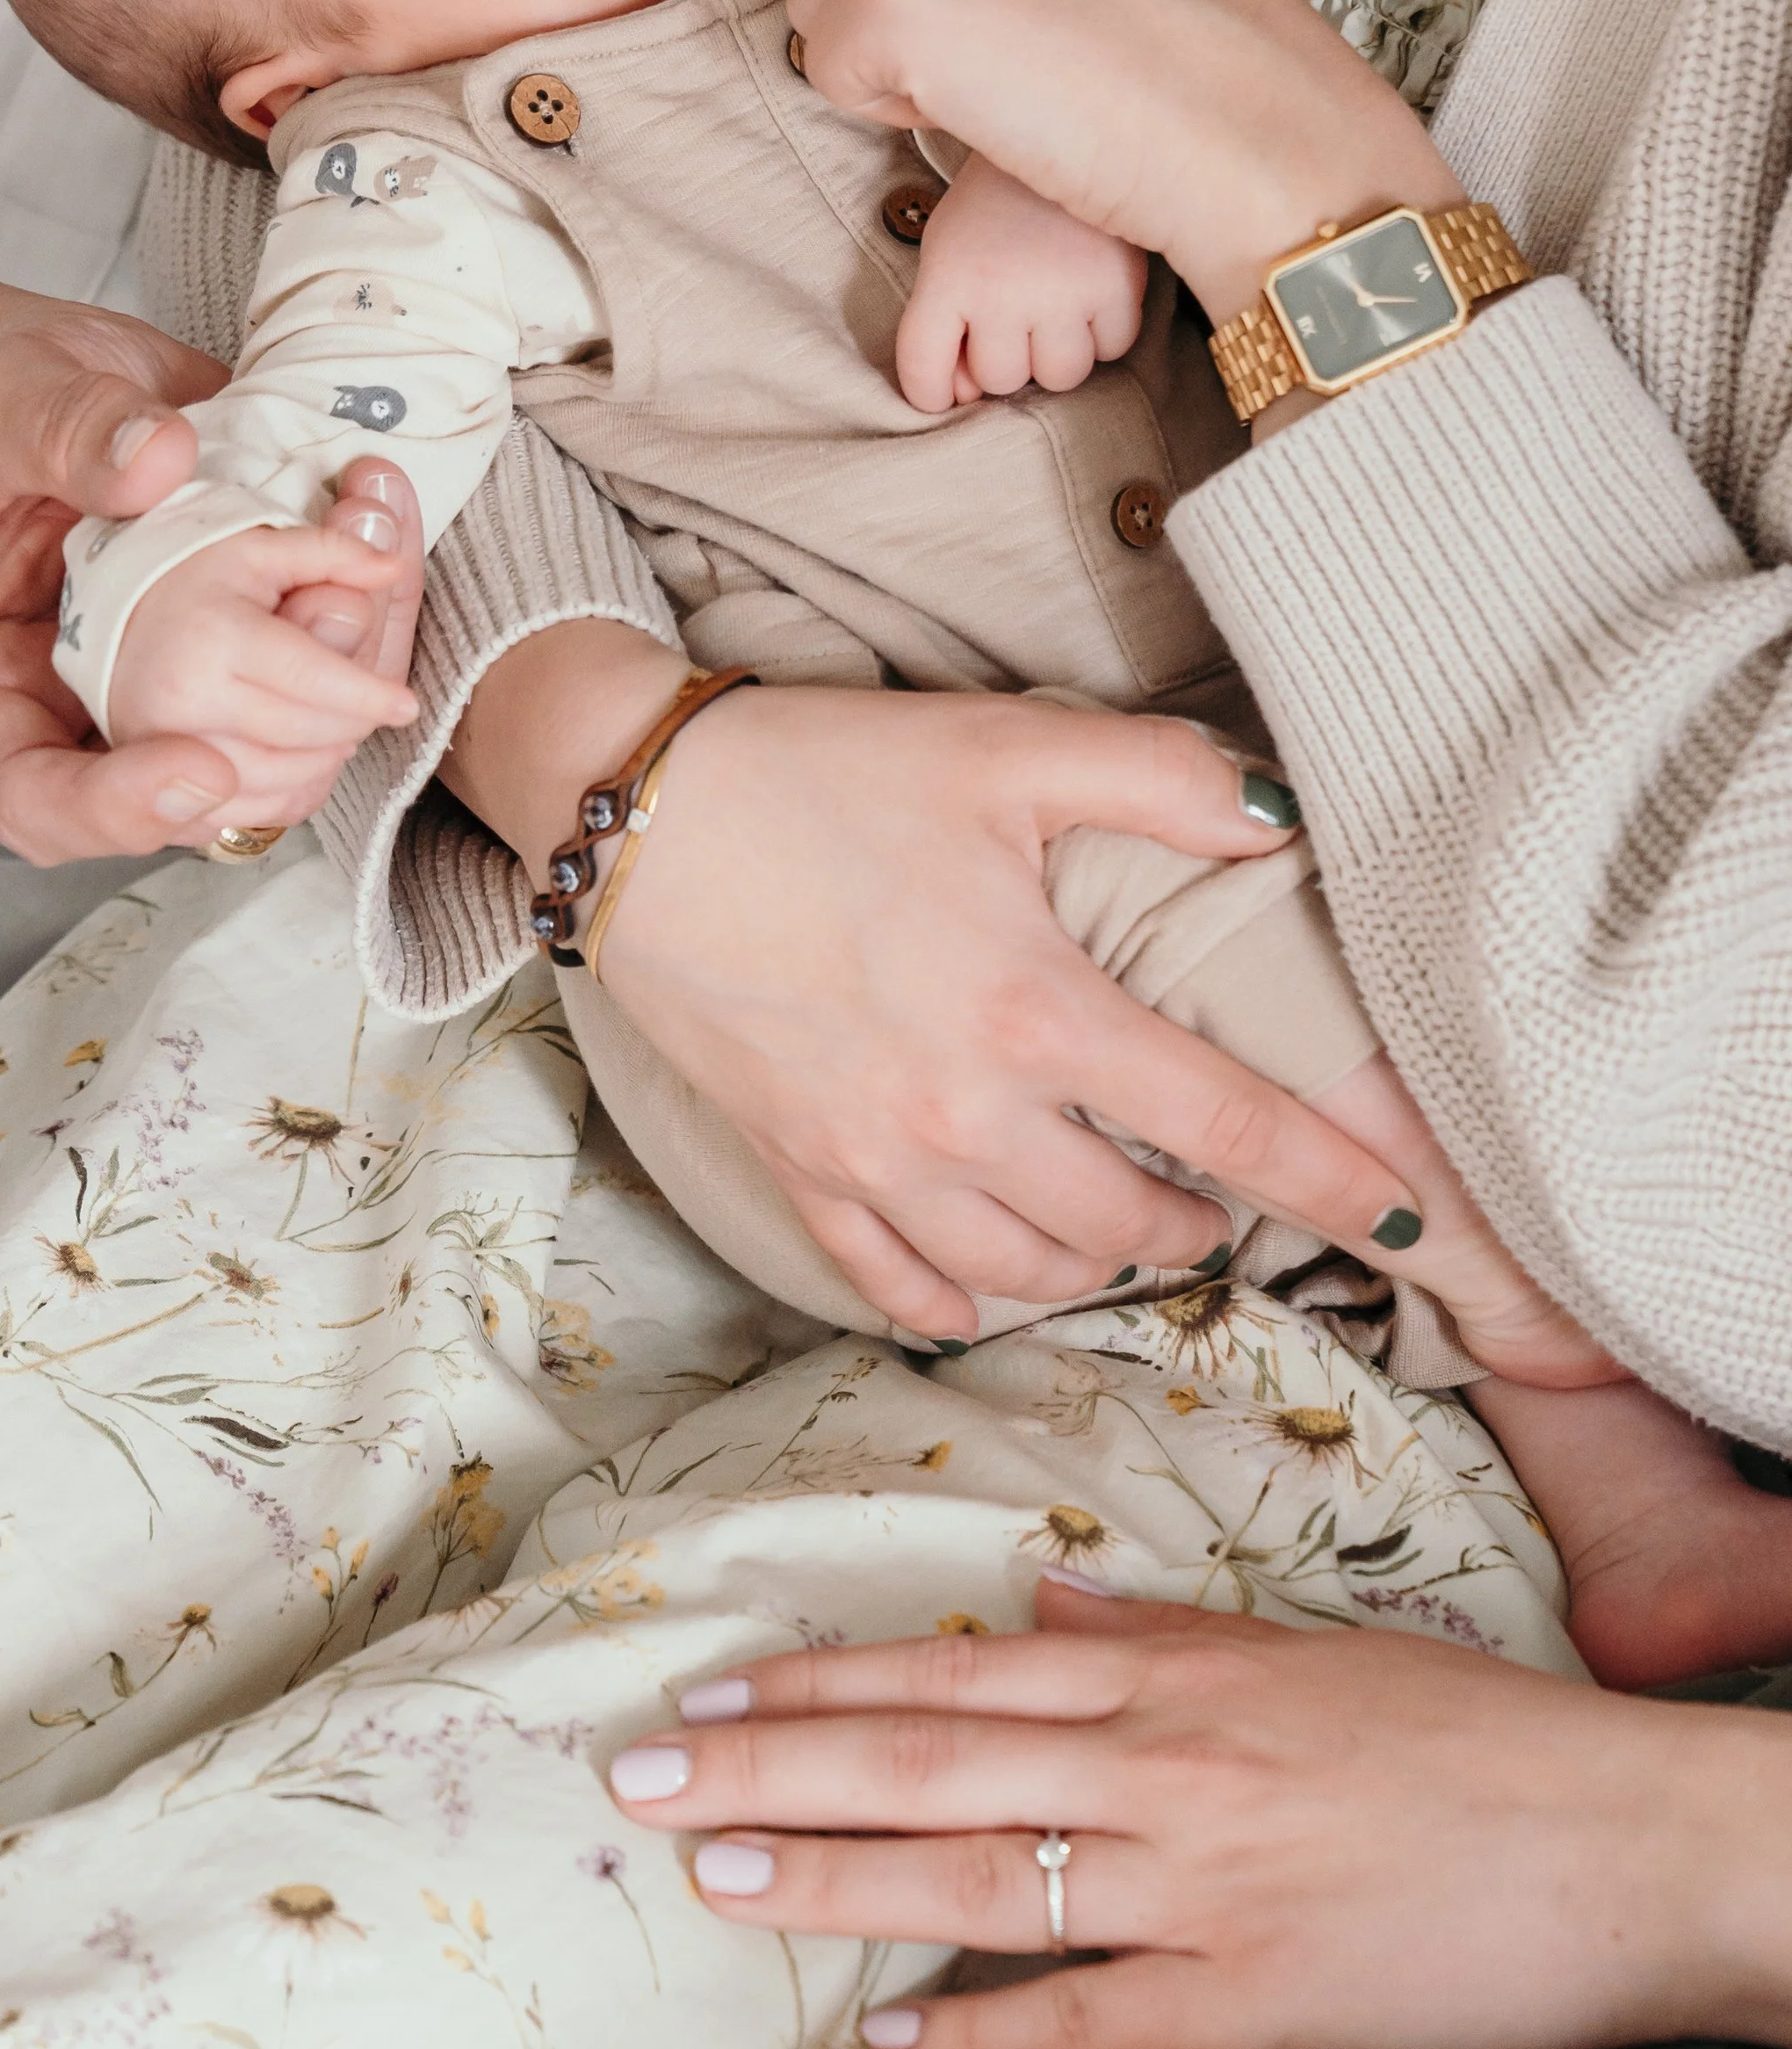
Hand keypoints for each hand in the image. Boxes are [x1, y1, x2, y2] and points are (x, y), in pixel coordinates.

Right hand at [0, 296, 419, 862]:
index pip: (34, 800)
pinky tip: (376, 580)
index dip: (121, 808)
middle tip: (337, 631)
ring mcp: (150, 713)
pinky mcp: (224, 685)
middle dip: (276, 740)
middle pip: (174, 804)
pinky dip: (353, 664)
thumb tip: (152, 463)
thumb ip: (64, 430)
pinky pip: (300, 721)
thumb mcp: (8, 398)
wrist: (69, 388)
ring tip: (365, 585)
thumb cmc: (1, 406)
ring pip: (259, 773)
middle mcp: (67, 726)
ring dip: (337, 703)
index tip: (205, 765)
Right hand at [446, 633, 1421, 1339]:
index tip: (1415, 1229)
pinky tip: (990, 1282)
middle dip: (1200, 1229)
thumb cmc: (826, 772)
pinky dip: (960, 1300)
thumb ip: (1159, 779)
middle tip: (1224, 1203)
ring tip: (1125, 1230)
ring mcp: (876, 1160)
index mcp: (1037, 1010)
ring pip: (1027, 1269)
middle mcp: (967, 1114)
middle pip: (1130, 1227)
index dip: (1336, 1184)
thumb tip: (1283, 815)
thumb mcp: (1004, 747)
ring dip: (1096, 1263)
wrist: (633, 815)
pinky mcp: (799, 1173)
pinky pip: (900, 1287)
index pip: (1227, 1124)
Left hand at [607, 1583, 1791, 2048]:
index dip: (818, 1682)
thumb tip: (1045, 1589)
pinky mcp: (1244, 1996)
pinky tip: (892, 2042)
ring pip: (976, 1873)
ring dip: (830, 1877)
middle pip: (927, 1760)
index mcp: (1168, 1673)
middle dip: (771, 1765)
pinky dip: (983, 2033)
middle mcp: (1159, 1763)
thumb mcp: (1304, 1651)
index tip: (706, 1689)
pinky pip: (1084, 2015)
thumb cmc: (1463, 1738)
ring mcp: (1194, 1883)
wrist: (1613, 1839)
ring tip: (711, 1877)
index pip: (951, 1670)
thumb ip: (1160, 1624)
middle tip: (641, 1775)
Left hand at [896, 153, 1147, 411]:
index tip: (945, 392)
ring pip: (1061, 376)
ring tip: (1057, 306)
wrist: (1064, 127)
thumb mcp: (948, 250)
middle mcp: (1002, 292)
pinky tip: (1093, 291)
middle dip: (1008, 356)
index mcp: (948, 278)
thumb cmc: (996, 206)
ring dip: (1058, 351)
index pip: (923, 370)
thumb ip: (943, 324)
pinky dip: (1105, 331)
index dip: (930, 392)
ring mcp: (1064, 291)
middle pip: (1001, 380)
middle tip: (1017, 313)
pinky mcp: (1119, 285)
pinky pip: (1113, 348)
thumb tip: (964, 395)